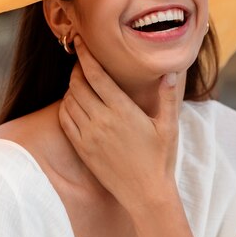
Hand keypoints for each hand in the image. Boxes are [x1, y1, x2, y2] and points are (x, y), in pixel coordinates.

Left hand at [58, 36, 179, 213]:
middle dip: (77, 69)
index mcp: (122, 110)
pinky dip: (65, 107)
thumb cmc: (160, 159)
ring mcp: (89, 135)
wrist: (145, 194)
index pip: (95, 75)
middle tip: (82, 63)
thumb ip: (167, 97)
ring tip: (80, 82)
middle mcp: (101, 120)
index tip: (80, 42)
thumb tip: (170, 71)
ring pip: (68, 101)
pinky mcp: (82, 149)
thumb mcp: (169, 126)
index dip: (85, 55)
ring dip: (71, 88)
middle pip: (77, 85)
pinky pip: (65, 121)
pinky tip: (74, 104)